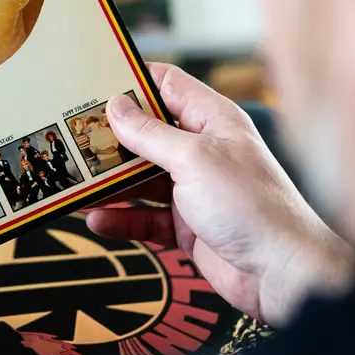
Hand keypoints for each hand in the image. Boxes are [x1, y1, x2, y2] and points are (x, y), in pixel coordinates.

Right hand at [86, 63, 354, 325]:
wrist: (282, 273)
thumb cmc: (253, 206)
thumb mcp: (193, 158)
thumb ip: (150, 134)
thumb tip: (116, 107)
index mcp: (212, 120)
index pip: (166, 85)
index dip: (131, 81)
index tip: (93, 85)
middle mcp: (202, 150)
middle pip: (145, 134)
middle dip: (110, 138)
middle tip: (73, 138)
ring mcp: (193, 189)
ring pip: (139, 179)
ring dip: (109, 183)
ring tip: (77, 183)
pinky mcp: (186, 225)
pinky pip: (143, 216)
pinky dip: (120, 218)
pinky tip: (97, 219)